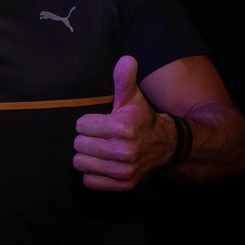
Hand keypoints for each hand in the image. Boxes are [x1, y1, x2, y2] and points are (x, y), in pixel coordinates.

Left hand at [73, 56, 174, 190]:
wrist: (165, 145)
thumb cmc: (142, 118)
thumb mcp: (133, 97)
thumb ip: (124, 79)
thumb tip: (126, 59)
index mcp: (123, 128)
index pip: (80, 125)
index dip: (88, 122)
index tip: (101, 122)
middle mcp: (124, 151)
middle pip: (78, 144)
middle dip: (86, 139)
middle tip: (100, 137)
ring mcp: (123, 170)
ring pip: (80, 163)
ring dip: (87, 156)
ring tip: (101, 150)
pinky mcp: (123, 185)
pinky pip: (89, 181)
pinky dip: (93, 173)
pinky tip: (103, 164)